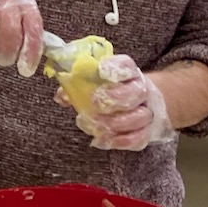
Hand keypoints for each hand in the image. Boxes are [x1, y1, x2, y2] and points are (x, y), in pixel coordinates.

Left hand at [58, 54, 175, 150]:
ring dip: (115, 122)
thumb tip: (61, 97)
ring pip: (140, 117)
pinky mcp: (146, 132)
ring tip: (95, 124)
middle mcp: (141, 90)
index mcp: (128, 73)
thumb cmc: (109, 91)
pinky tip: (101, 139)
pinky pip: (138, 138)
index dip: (115, 67)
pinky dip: (119, 140)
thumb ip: (76, 87)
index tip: (102, 70)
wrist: (136, 105)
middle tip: (95, 102)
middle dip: (116, 97)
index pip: (126, 66)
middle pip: (136, 92)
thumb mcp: (94, 83)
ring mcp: (146, 111)